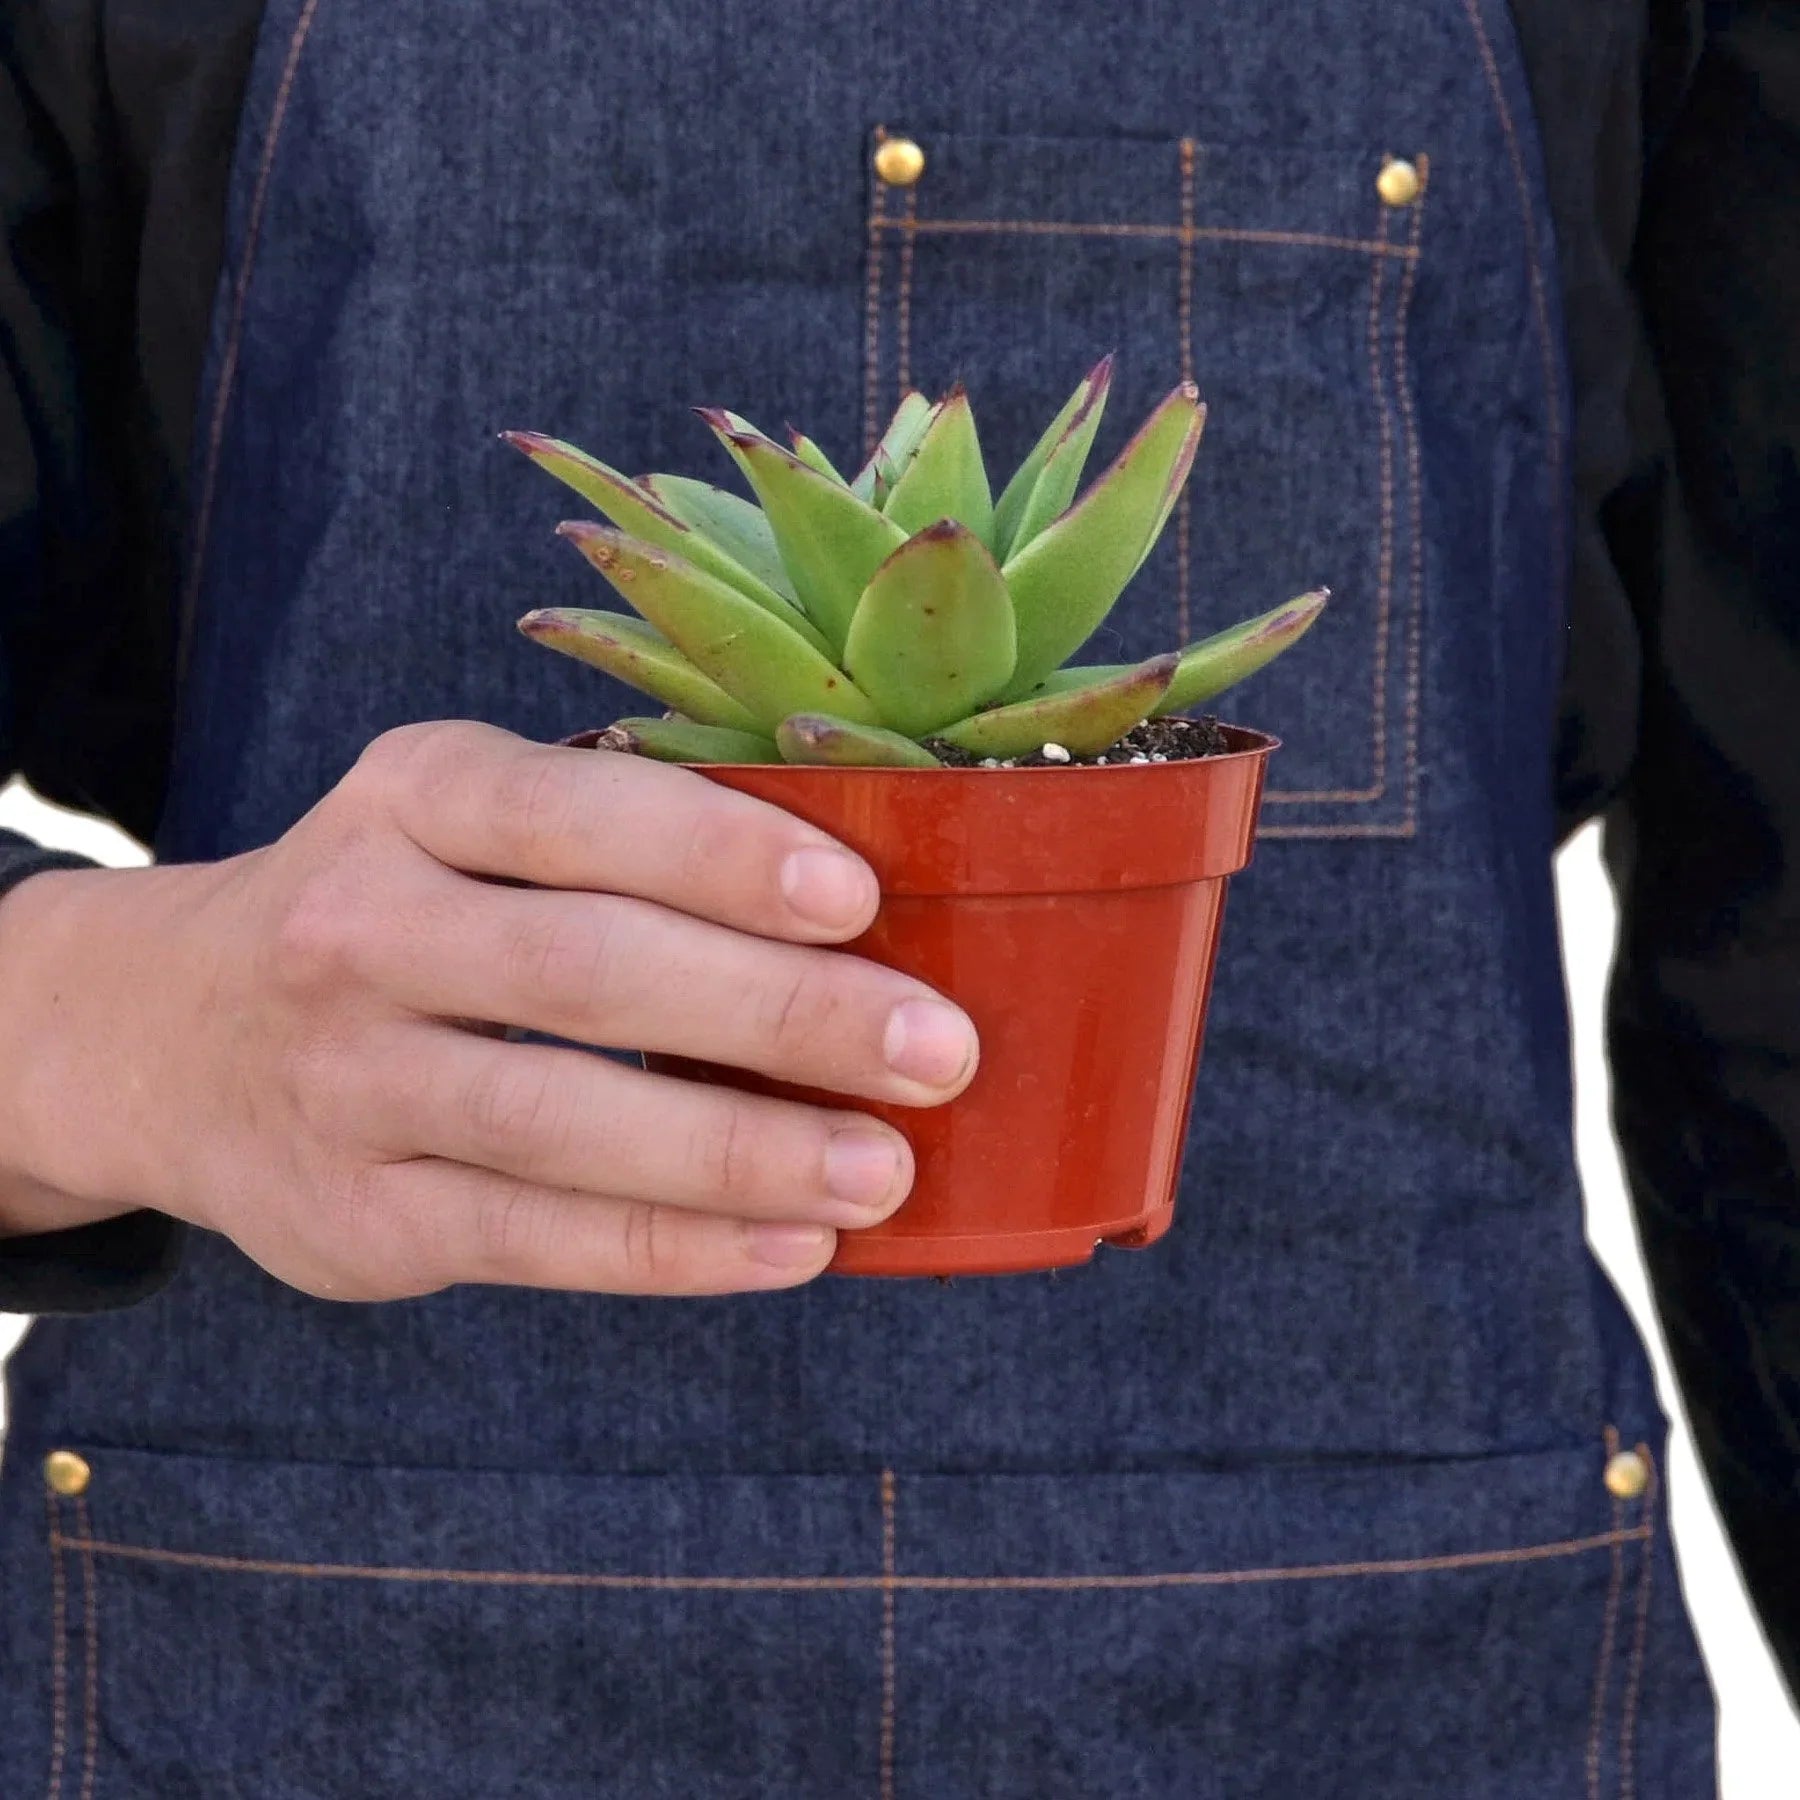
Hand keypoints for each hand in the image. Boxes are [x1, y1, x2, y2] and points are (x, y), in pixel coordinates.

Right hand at [0, 722, 977, 1298]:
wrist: (164, 1034)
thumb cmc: (397, 908)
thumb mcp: (464, 822)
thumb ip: (620, 841)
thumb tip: (864, 906)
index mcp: (413, 794)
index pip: (577, 811)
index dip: (721, 852)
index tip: (860, 898)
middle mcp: (359, 926)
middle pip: (588, 969)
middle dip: (778, 1011)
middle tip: (933, 1049)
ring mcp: (344, 1080)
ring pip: (565, 1120)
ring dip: (744, 1148)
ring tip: (884, 1168)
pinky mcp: (355, 1215)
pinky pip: (538, 1236)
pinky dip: (677, 1247)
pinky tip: (793, 1246)